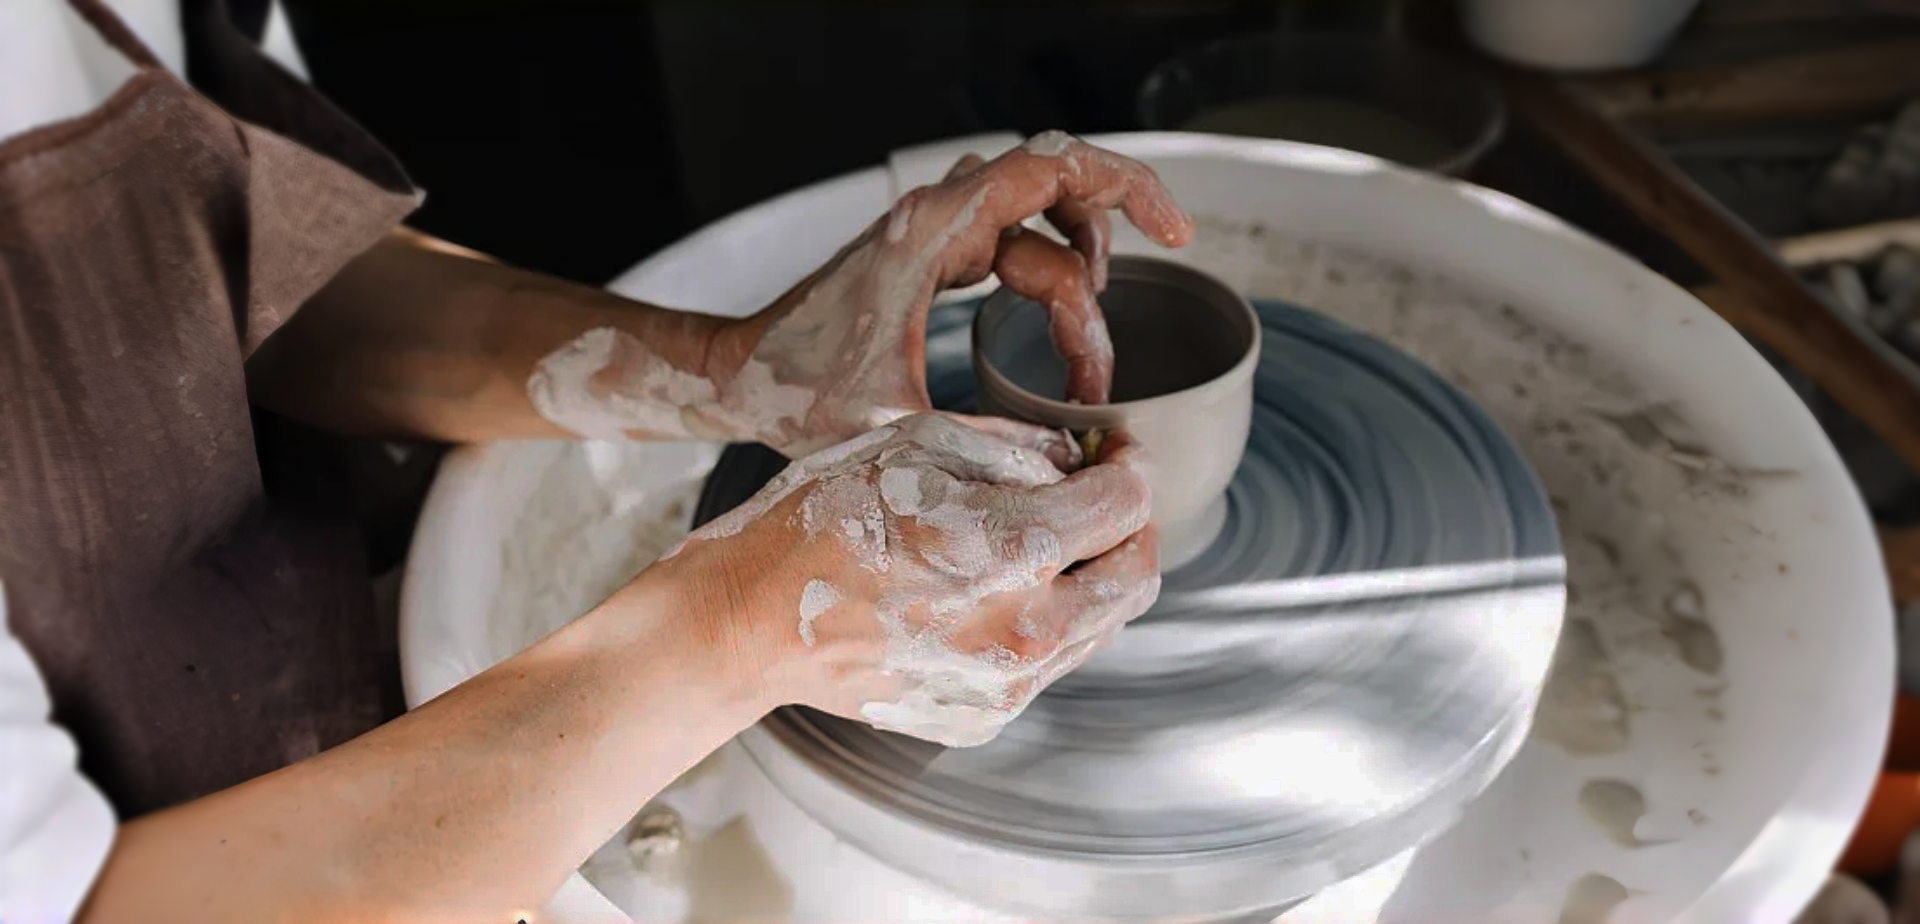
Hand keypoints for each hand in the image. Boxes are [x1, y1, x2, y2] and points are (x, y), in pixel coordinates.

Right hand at [647, 413, 1159, 746]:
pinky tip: (989, 593)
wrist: (752, 623)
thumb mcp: (919, 443)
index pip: (1128, 505)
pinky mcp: (983, 717)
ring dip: (1090, 576)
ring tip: (1037, 543)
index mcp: (1014, 551)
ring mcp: (1005, 685)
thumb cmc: (825, 520)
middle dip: (1131, 527)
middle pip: (1137, 575)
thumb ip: (1019, 448)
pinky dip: (1043, 621)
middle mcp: (1024, 631)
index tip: (1116, 454)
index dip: (1130, 466)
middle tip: (1100, 498)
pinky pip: (1049, 664)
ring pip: (1101, 624)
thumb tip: (1081, 462)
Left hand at [709, 131, 1193, 456]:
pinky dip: (1047, 274)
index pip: (1051, 169)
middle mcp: (936, 217)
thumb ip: (984, 440)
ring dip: (1079, 264)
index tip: (1175, 232)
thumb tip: (1067, 463)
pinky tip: (1059, 329)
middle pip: (1056, 180)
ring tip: (1086, 341)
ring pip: (1038, 216)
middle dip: (1116, 224)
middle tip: (1167, 257)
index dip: (1126, 187)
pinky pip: (1011, 241)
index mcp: (933, 232)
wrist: (738, 377)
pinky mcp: (929, 257)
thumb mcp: (898, 426)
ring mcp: (933, 233)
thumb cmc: (797, 393)